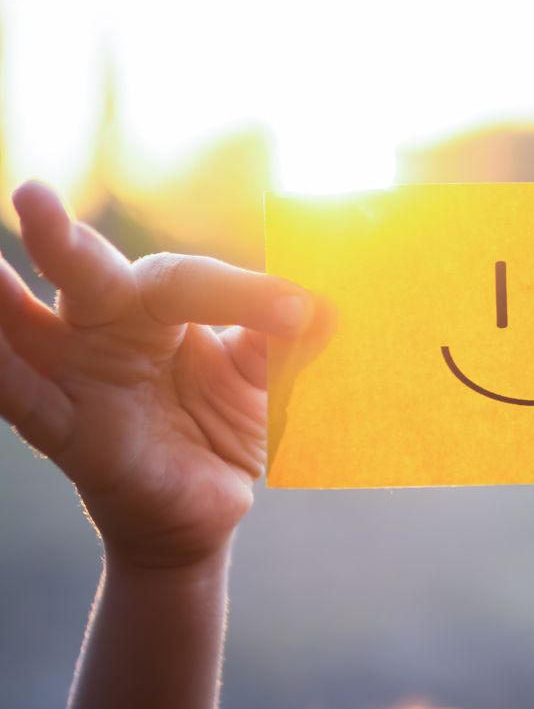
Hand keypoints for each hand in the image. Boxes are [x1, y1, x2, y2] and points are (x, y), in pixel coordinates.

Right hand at [0, 182, 313, 568]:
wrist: (205, 511)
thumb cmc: (224, 428)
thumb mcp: (265, 384)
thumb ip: (286, 344)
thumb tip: (327, 305)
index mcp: (159, 307)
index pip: (188, 282)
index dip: (244, 294)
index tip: (301, 312)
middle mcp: (107, 329)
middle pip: (90, 277)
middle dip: (64, 241)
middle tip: (36, 197)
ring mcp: (79, 378)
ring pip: (34, 329)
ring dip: (3, 300)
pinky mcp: (67, 432)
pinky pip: (24, 402)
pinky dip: (4, 375)